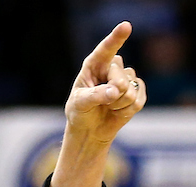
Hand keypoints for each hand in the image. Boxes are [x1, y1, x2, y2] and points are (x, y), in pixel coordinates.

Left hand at [65, 21, 145, 143]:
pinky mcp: (138, 91)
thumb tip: (115, 91)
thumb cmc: (80, 113)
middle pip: (121, 78)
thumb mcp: (79, 105)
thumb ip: (95, 96)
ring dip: (117, 105)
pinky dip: (126, 112)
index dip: (116, 37)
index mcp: (94, 65)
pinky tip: (117, 111)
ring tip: (107, 107)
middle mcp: (112, 67)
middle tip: (101, 103)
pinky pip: (138, 101)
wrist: (90, 129)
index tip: (126, 26)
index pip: (106, 49)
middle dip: (112, 95)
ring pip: (130, 91)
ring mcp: (127, 78)